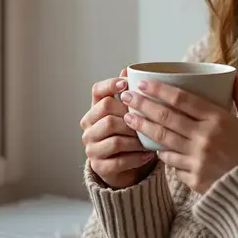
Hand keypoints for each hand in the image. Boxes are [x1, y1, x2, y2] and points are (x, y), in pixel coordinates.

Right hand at [81, 69, 157, 188]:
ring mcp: (91, 147)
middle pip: (106, 111)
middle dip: (129, 115)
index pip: (97, 91)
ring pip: (114, 137)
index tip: (126, 84)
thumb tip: (127, 69)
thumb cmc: (127, 136)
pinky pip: (119, 160)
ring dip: (135, 138)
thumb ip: (127, 96)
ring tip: (149, 139)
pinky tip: (149, 154)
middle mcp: (88, 127)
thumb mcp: (127, 114)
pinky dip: (137, 157)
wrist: (121, 168)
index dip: (110, 84)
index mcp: (94, 110)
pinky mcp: (99, 166)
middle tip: (146, 119)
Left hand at [120, 72, 237, 193]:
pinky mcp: (193, 178)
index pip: (181, 100)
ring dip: (143, 128)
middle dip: (142, 106)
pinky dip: (163, 154)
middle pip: (166, 117)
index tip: (143, 83)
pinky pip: (172, 164)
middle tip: (126, 97)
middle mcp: (204, 138)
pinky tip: (153, 147)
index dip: (159, 90)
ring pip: (162, 140)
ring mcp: (197, 160)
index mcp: (220, 120)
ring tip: (129, 119)